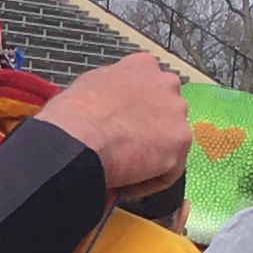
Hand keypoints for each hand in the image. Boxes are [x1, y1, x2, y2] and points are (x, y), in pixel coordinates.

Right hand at [38, 53, 191, 197]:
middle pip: (166, 110)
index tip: (124, 121)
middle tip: (128, 146)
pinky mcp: (179, 142)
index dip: (137, 106)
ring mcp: (176, 112)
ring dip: (153, 155)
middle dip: (151, 128)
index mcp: (142, 66)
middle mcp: (166, 83)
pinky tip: (128, 186)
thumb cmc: (73, 113)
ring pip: (170, 139)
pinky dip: (150, 180)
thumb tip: (107, 104)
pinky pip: (169, 168)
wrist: (79, 136)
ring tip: (127, 170)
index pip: (150, 84)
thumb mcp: (88, 85)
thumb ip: (110, 89)